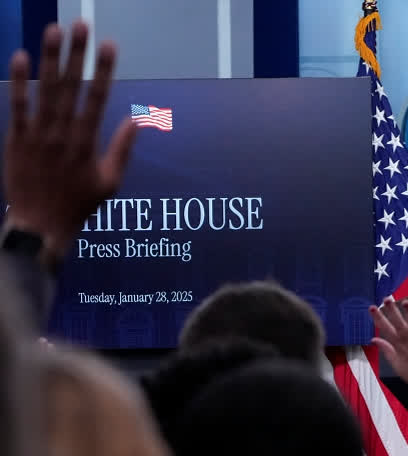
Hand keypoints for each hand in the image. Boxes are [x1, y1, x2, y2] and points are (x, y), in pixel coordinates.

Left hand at [3, 21, 136, 260]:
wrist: (39, 226)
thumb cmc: (78, 205)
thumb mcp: (110, 182)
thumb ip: (123, 149)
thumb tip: (137, 120)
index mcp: (87, 145)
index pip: (98, 99)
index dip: (104, 70)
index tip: (109, 46)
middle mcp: (62, 135)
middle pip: (72, 86)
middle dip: (77, 54)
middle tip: (82, 25)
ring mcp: (37, 136)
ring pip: (46, 90)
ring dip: (51, 58)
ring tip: (55, 30)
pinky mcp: (16, 139)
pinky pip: (18, 106)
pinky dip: (19, 81)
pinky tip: (22, 56)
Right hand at [369, 298, 407, 401]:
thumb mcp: (396, 364)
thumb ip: (386, 350)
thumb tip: (374, 339)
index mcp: (399, 346)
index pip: (386, 329)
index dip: (378, 318)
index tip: (372, 307)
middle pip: (399, 324)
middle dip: (392, 311)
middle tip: (386, 299)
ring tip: (405, 302)